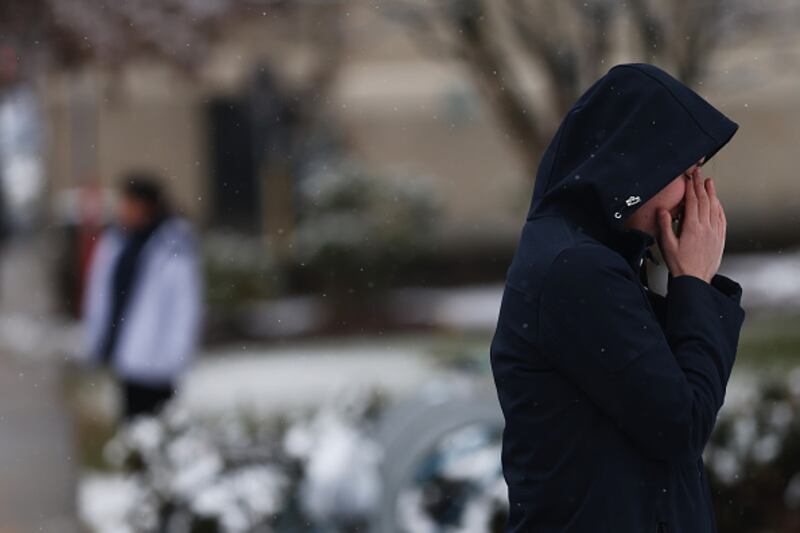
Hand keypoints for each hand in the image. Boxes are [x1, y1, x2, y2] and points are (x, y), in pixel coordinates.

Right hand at [657, 166, 725, 283]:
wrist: (695, 280)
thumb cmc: (680, 265)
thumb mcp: (667, 245)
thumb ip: (665, 226)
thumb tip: (663, 211)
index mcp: (692, 227)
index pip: (693, 201)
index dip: (691, 187)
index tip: (689, 178)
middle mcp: (706, 228)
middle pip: (705, 201)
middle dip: (701, 185)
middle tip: (699, 174)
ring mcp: (715, 232)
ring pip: (715, 208)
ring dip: (712, 193)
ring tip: (709, 183)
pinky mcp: (719, 238)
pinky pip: (722, 219)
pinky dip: (719, 208)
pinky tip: (717, 204)